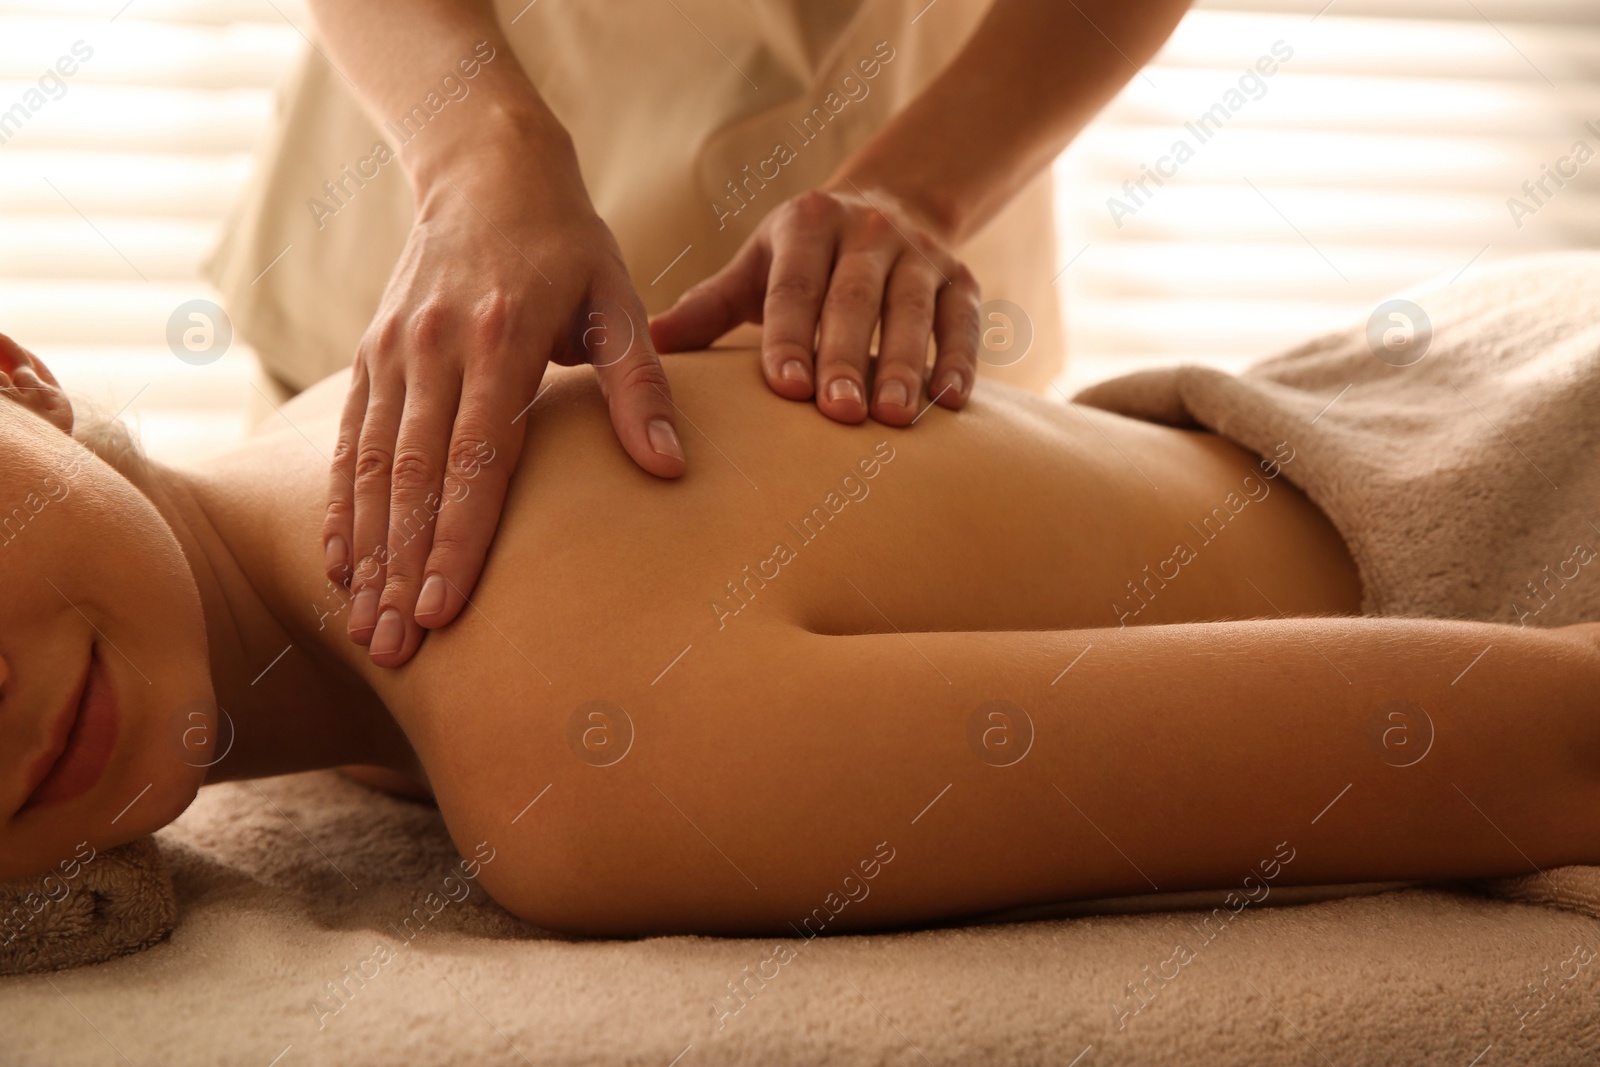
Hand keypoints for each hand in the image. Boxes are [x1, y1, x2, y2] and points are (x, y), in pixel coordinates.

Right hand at [324, 151, 684, 668]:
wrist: (488, 171)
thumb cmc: (570, 248)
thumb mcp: (620, 302)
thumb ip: (641, 388)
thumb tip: (670, 469)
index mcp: (500, 341)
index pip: (475, 460)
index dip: (456, 540)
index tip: (442, 611)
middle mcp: (434, 351)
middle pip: (411, 479)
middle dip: (400, 571)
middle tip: (394, 650)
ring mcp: (393, 353)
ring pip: (370, 469)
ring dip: (366, 553)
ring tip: (362, 629)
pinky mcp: (370, 354)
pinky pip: (348, 442)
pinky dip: (341, 506)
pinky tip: (341, 563)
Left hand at [649, 186, 980, 425]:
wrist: (890, 204)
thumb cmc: (805, 258)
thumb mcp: (756, 267)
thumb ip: (709, 306)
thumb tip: (649, 346)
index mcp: (806, 225)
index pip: (794, 287)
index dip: (789, 336)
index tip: (785, 388)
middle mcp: (866, 230)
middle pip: (853, 299)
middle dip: (846, 357)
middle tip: (839, 415)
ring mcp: (919, 253)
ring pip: (911, 311)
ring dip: (904, 365)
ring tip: (894, 418)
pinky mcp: (962, 279)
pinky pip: (963, 321)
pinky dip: (960, 360)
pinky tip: (950, 402)